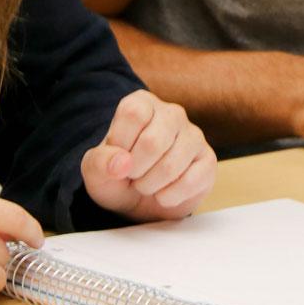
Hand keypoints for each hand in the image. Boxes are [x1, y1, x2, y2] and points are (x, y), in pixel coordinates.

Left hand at [81, 89, 215, 220]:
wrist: (138, 201)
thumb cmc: (117, 177)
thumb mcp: (96, 170)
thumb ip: (100, 162)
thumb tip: (122, 163)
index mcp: (143, 104)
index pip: (133, 114)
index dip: (121, 143)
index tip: (117, 157)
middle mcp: (172, 114)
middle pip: (152, 142)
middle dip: (136, 170)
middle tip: (132, 176)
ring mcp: (194, 136)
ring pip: (172, 165)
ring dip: (150, 186)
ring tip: (146, 185)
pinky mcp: (208, 161)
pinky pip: (190, 181)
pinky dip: (169, 197)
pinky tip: (163, 194)